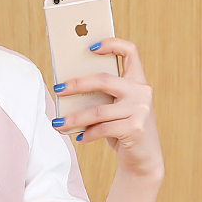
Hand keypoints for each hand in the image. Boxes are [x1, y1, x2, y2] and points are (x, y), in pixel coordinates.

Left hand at [53, 38, 164, 179]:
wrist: (144, 157)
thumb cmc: (124, 129)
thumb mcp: (117, 108)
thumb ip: (104, 96)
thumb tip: (69, 90)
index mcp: (138, 81)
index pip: (130, 52)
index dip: (112, 44)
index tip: (90, 47)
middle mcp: (142, 91)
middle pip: (104, 80)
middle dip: (77, 84)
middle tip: (57, 89)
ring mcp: (140, 110)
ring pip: (98, 110)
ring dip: (74, 118)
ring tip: (58, 123)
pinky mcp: (136, 128)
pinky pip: (103, 128)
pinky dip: (88, 134)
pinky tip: (80, 138)